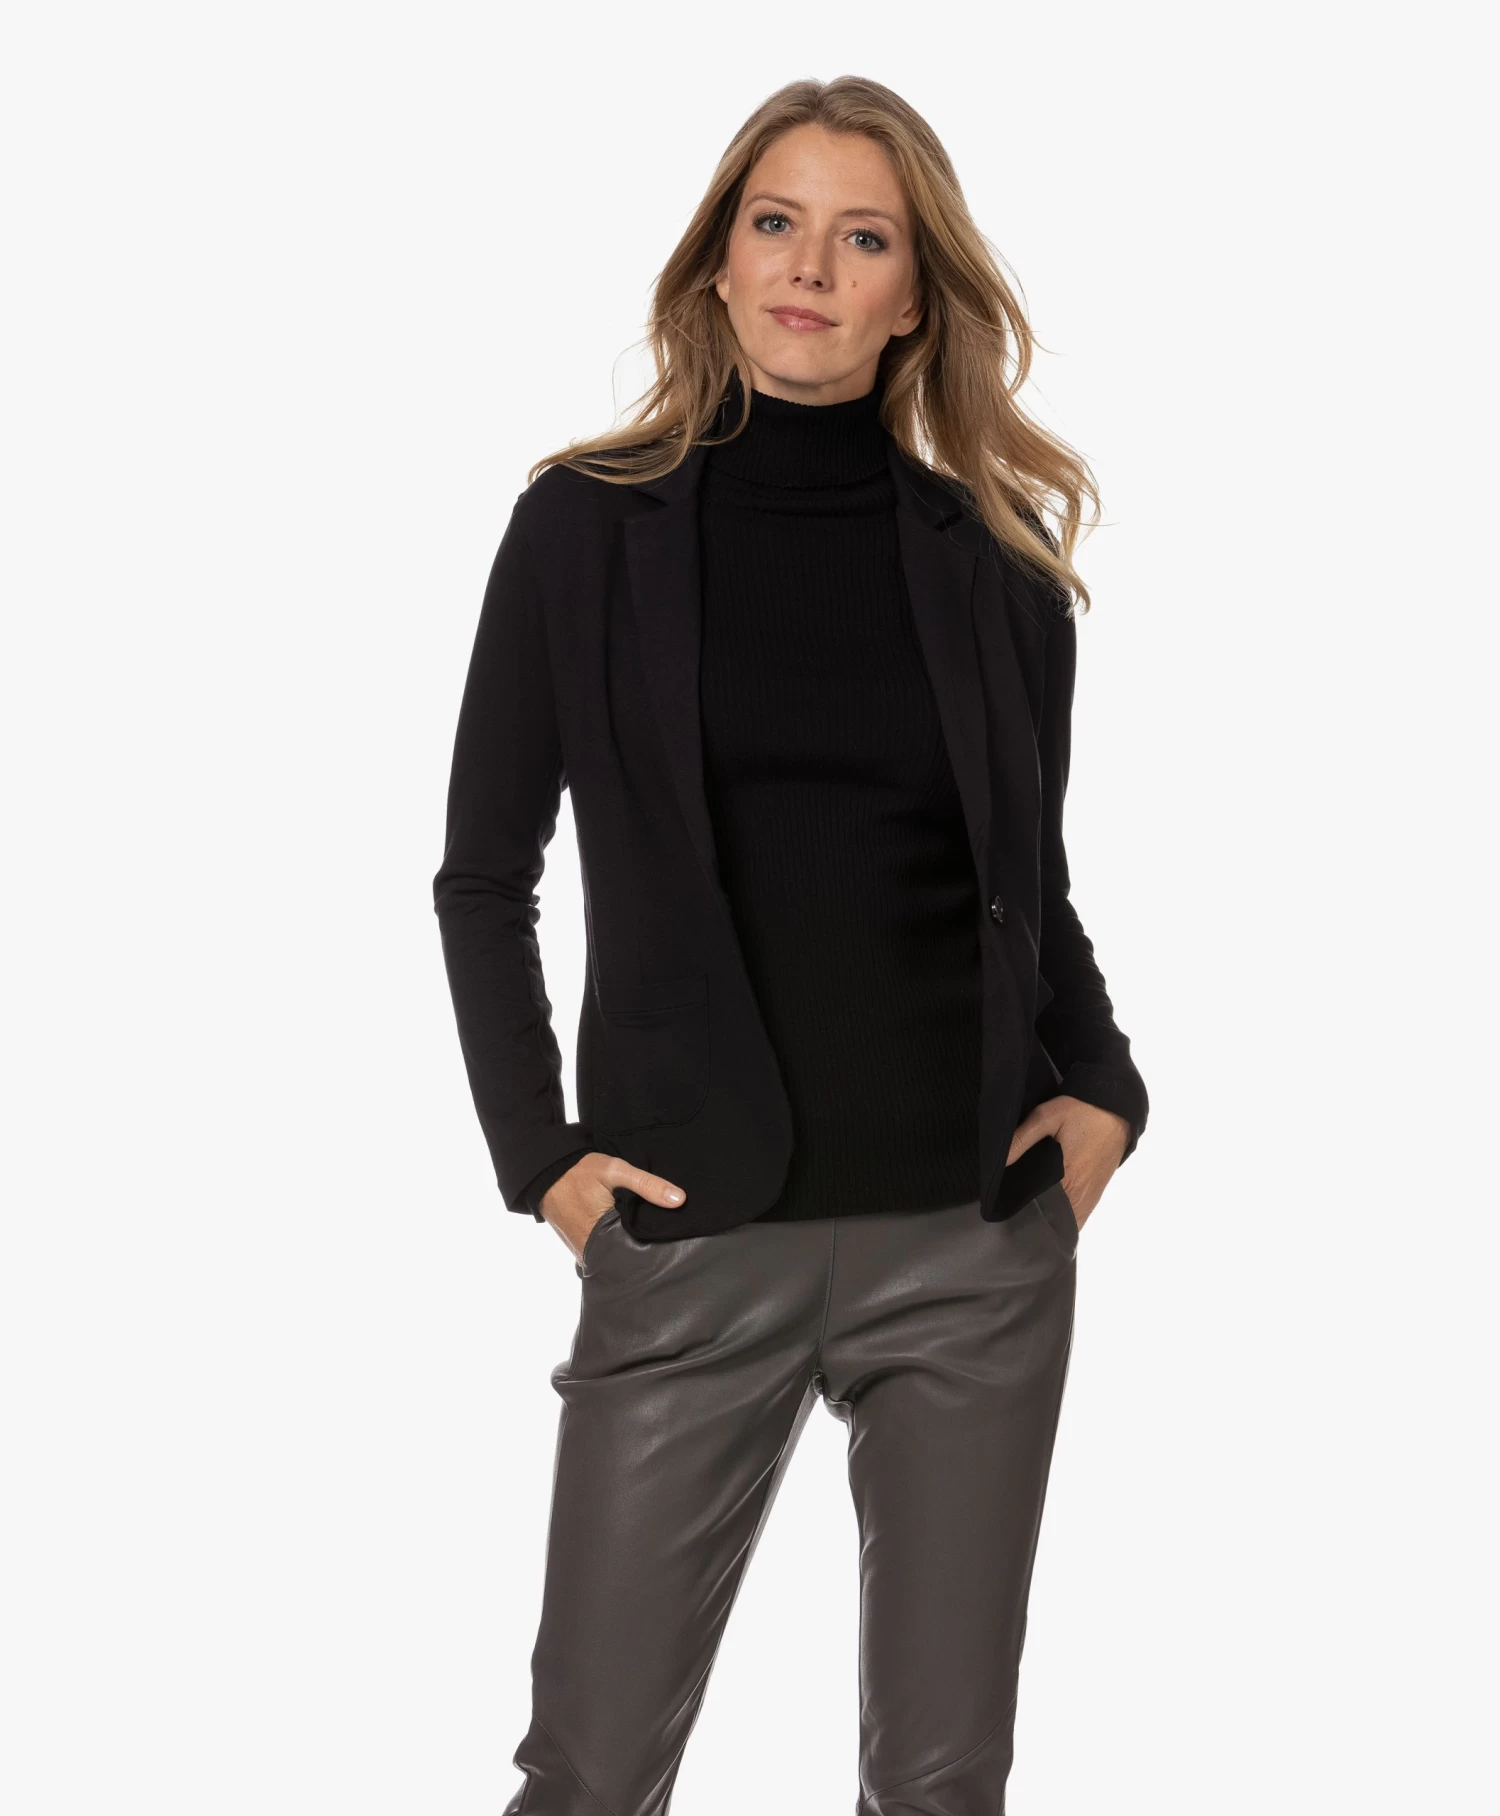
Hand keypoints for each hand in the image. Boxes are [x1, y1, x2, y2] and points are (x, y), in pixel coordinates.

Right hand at [540, 1152, 686, 1262]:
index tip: (673, 1244)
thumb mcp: (615, 1171)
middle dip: (644, 1252)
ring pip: (615, 1258)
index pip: (638, 1257)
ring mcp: (584, 1253)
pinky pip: (603, 1252)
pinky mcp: (580, 1248)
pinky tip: (628, 1236)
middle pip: (627, 1260)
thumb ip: (647, 1185)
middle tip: (666, 1242)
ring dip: (629, 1249)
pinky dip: (615, 1246)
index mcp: (602, 1239)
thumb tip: (679, 1200)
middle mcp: (591, 1253)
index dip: (656, 1250)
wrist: (546, 1172)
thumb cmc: (579, 1172)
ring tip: (650, 1240)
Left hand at [1006, 1095, 1129, 1230]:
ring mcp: (1091, 1197)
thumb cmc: (1081, 1112)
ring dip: (1050, 1220)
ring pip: (1067, 1221)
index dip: (1023, 1213)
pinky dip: (1064, 1216)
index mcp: (1067, 1180)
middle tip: (1013, 1210)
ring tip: (1028, 1209)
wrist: (1116, 1109)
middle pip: (1054, 1221)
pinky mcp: (1096, 1193)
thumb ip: (1022, 1138)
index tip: (1006, 1210)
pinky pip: (1078, 1215)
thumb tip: (999, 1163)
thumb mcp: (1047, 1117)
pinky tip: (1048, 1206)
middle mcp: (1081, 1195)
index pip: (1041, 1212)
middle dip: (1034, 1219)